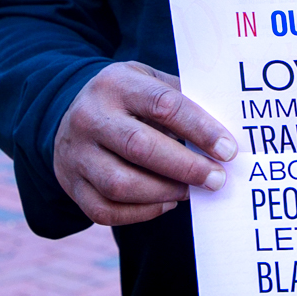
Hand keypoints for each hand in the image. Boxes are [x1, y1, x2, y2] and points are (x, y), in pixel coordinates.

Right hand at [53, 62, 236, 225]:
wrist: (68, 112)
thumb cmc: (127, 99)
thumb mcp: (148, 82)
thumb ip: (181, 101)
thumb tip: (224, 137)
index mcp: (117, 85)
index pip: (163, 105)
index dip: (200, 129)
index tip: (228, 150)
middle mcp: (90, 117)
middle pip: (140, 147)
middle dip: (186, 167)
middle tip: (217, 179)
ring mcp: (76, 153)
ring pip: (121, 184)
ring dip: (165, 192)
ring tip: (191, 191)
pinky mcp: (72, 184)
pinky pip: (105, 210)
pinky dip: (142, 213)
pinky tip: (166, 203)